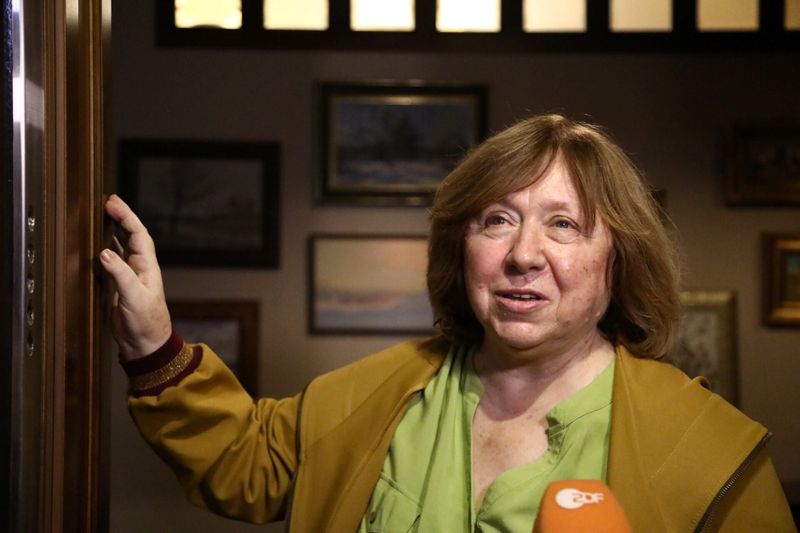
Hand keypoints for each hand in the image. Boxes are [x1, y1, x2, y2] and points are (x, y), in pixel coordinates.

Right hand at [100, 194, 171, 360]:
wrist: (146, 344)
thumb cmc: (146, 322)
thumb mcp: (134, 297)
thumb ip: (120, 274)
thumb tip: (104, 252)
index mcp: (147, 267)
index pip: (138, 234)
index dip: (127, 216)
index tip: (112, 202)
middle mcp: (140, 268)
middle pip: (131, 236)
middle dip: (121, 218)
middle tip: (106, 202)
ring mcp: (130, 277)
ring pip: (122, 247)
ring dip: (113, 232)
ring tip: (102, 217)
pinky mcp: (120, 287)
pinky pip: (113, 262)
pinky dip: (106, 251)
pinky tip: (98, 247)